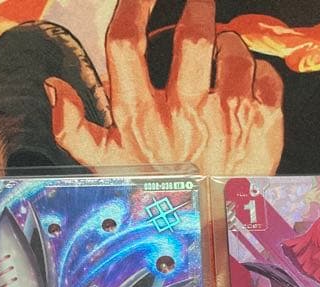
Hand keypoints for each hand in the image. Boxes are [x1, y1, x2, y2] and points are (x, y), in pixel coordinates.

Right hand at [45, 0, 284, 175]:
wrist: (210, 231)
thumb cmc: (159, 193)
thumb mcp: (106, 168)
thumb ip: (73, 130)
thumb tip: (53, 88)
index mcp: (141, 118)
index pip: (126, 44)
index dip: (132, 6)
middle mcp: (184, 114)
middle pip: (192, 36)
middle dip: (196, 9)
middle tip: (198, 5)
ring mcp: (228, 117)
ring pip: (233, 50)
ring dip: (229, 44)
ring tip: (223, 55)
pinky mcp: (263, 124)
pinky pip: (266, 74)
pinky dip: (259, 73)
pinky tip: (247, 88)